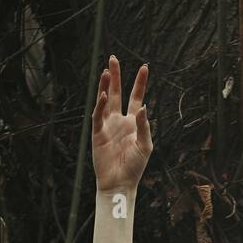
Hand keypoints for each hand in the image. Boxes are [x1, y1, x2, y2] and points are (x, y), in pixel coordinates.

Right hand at [92, 56, 152, 192]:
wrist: (119, 183)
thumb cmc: (134, 167)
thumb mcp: (145, 146)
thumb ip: (144, 126)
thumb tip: (143, 107)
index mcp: (133, 123)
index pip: (136, 98)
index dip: (140, 83)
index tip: (145, 67)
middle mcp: (119, 121)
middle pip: (117, 93)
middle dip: (116, 76)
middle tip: (113, 59)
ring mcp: (107, 126)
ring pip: (105, 101)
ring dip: (105, 86)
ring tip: (106, 70)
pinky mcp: (97, 133)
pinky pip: (98, 116)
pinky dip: (100, 105)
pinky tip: (104, 94)